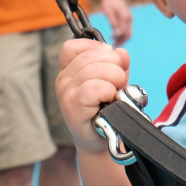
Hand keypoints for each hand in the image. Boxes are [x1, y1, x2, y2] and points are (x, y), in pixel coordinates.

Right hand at [57, 38, 131, 153]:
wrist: (101, 139)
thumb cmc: (106, 109)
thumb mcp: (114, 80)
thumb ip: (118, 63)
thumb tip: (121, 52)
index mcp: (69, 69)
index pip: (74, 46)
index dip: (96, 49)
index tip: (110, 63)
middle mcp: (64, 78)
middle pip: (94, 55)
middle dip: (116, 66)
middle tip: (118, 85)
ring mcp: (65, 91)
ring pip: (98, 69)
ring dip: (116, 80)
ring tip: (115, 94)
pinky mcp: (72, 105)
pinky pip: (95, 88)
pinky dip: (109, 92)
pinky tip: (109, 101)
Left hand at [101, 0, 132, 46]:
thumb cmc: (110, 2)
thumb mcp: (109, 12)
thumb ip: (113, 23)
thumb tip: (116, 33)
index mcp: (125, 17)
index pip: (123, 32)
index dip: (117, 38)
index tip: (110, 40)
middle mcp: (129, 19)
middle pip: (128, 34)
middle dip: (121, 41)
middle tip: (113, 46)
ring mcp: (130, 19)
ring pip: (129, 33)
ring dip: (122, 39)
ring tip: (114, 43)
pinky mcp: (128, 19)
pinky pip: (127, 29)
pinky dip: (123, 35)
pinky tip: (116, 37)